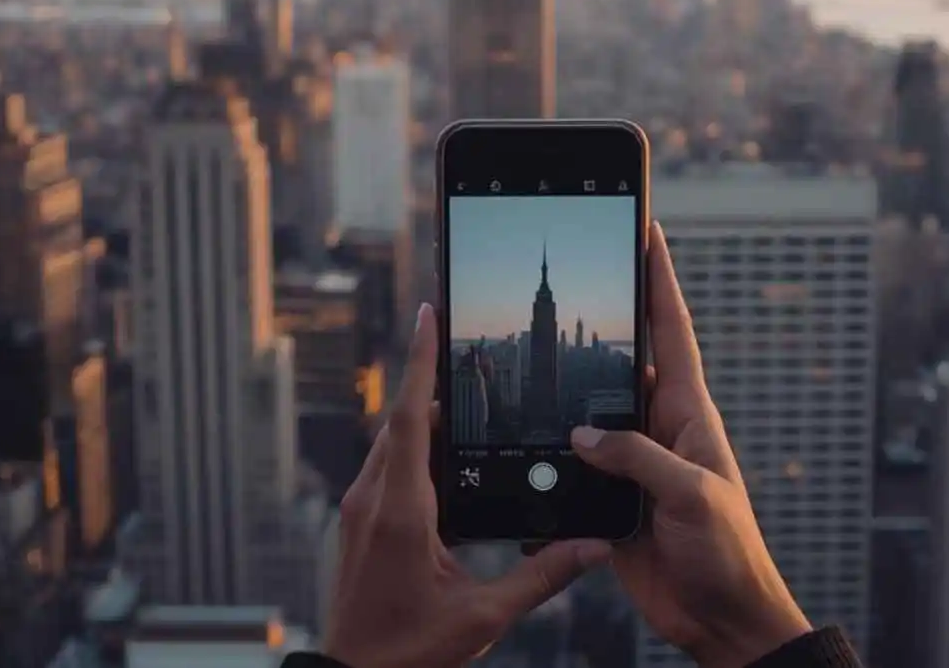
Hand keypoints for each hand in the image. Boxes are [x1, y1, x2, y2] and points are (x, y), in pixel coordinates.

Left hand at [324, 303, 612, 667]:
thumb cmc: (409, 653)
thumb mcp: (483, 617)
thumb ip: (542, 578)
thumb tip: (591, 548)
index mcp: (402, 511)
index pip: (412, 417)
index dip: (422, 362)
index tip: (429, 314)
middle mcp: (372, 500)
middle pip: (403, 420)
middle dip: (432, 380)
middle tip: (461, 343)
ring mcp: (359, 510)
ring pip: (392, 442)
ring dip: (424, 415)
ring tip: (462, 393)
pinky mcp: (357, 524)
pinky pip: (387, 467)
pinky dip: (415, 448)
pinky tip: (444, 454)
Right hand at [570, 223, 811, 667]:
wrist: (721, 619)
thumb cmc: (729, 553)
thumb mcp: (691, 495)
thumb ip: (639, 458)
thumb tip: (583, 434)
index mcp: (689, 414)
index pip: (672, 331)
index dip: (660, 280)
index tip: (649, 230)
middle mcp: (660, 429)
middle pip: (624, 359)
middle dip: (604, 315)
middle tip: (577, 268)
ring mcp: (635, 462)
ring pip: (592, 410)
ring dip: (567, 385)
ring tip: (531, 342)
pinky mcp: (612, 498)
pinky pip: (576, 464)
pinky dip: (552, 450)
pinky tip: (527, 433)